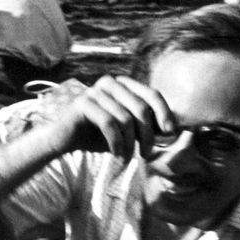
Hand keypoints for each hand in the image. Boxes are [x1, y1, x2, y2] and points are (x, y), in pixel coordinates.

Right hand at [51, 74, 173, 158]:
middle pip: (141, 107)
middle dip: (148, 134)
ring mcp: (94, 91)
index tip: (170, 134)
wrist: (63, 141)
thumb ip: (147, 125)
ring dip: (130, 143)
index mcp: (123, 84)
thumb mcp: (127, 130)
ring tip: (128, 157)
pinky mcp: (82, 103)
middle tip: (146, 154)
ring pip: (125, 118)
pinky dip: (116, 143)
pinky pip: (109, 123)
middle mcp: (109, 82)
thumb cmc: (97, 135)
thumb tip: (175, 128)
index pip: (152, 94)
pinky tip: (117, 154)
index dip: (164, 113)